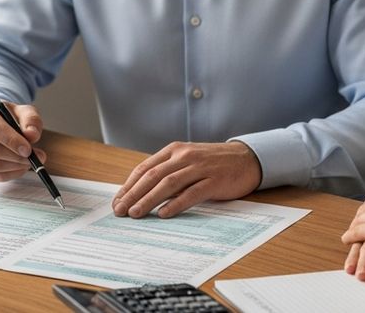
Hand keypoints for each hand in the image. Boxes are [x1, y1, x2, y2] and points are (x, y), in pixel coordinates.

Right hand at [0, 100, 46, 181]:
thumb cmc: (8, 116)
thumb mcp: (22, 111)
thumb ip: (31, 120)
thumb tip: (32, 135)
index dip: (12, 141)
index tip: (28, 149)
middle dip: (17, 156)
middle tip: (35, 157)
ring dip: (15, 166)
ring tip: (30, 161)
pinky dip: (10, 175)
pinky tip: (21, 168)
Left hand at [112, 141, 261, 218]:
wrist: (246, 159)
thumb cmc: (213, 163)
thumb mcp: (187, 161)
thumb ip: (167, 172)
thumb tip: (141, 194)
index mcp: (174, 150)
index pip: (145, 168)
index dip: (129, 185)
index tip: (117, 201)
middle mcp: (184, 156)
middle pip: (153, 176)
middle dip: (133, 194)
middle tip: (120, 210)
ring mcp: (200, 168)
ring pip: (168, 184)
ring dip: (149, 199)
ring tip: (136, 213)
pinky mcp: (214, 181)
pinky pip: (191, 193)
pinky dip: (176, 204)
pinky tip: (163, 213)